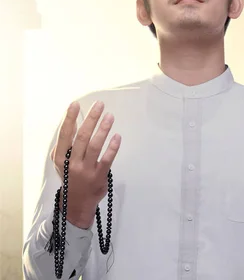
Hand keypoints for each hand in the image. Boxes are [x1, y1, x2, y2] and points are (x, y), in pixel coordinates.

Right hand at [51, 100, 120, 228]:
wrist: (77, 204)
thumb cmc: (71, 176)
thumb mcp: (62, 162)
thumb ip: (66, 144)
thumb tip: (73, 121)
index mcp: (60, 158)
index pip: (64, 135)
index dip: (69, 119)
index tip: (75, 104)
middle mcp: (72, 163)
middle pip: (81, 137)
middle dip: (91, 119)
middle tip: (99, 105)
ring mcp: (86, 170)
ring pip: (94, 146)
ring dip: (103, 130)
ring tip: (110, 116)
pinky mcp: (99, 176)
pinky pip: (107, 159)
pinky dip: (112, 147)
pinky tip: (117, 136)